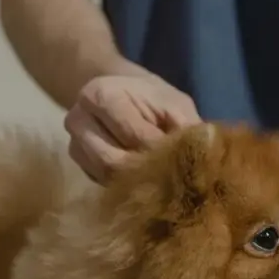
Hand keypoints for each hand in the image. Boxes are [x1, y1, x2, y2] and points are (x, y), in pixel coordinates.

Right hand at [64, 65, 200, 182]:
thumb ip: (186, 125)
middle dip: (147, 170)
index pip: (134, 136)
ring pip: (107, 177)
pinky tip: (144, 180)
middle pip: (114, 161)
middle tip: (174, 176)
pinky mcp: (78, 165)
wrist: (118, 92)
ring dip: (136, 182)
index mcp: (100, 95)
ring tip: (162, 179)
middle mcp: (77, 120)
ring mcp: (74, 145)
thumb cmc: (151, 97)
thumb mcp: (174, 102)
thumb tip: (204, 155)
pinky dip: (126, 185)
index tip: (184, 160)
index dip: (162, 151)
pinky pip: (102, 183)